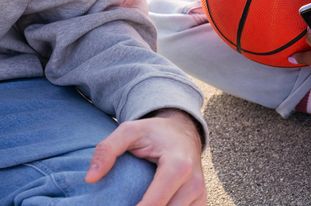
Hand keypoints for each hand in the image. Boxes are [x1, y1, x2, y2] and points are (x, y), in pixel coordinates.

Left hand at [85, 109, 205, 205]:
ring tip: (135, 204)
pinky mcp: (201, 202)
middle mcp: (194, 183)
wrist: (184, 132)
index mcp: (178, 165)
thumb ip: (107, 150)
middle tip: (121, 205)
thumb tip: (90, 179)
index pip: (154, 204)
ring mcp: (200, 195)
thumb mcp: (129, 131)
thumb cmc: (154, 133)